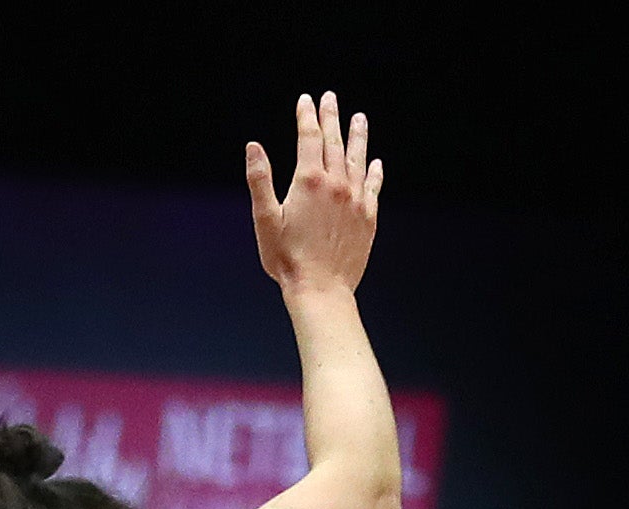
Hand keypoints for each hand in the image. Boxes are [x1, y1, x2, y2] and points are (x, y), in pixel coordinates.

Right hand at [246, 91, 381, 295]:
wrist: (321, 290)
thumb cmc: (288, 258)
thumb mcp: (265, 218)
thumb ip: (260, 179)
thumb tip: (253, 146)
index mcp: (310, 181)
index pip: (309, 137)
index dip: (307, 116)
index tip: (306, 100)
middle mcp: (337, 185)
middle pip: (335, 142)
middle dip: (331, 117)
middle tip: (331, 98)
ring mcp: (356, 201)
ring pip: (359, 160)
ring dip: (358, 137)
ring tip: (359, 119)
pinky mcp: (368, 219)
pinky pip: (374, 187)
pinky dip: (374, 172)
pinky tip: (376, 163)